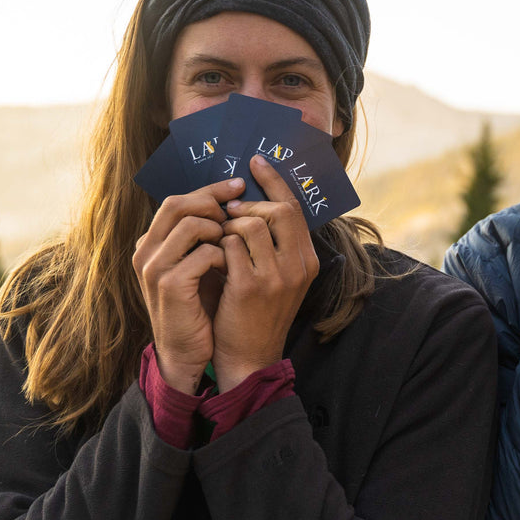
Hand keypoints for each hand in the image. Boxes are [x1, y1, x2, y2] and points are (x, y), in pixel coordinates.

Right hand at [133, 178, 243, 393]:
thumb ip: (204, 237)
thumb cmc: (199, 307)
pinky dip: (223, 255)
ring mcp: (154, 268)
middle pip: (177, 204)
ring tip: (234, 244)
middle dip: (213, 201)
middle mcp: (146, 251)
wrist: (188, 352)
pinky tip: (233, 266)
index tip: (238, 185)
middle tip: (240, 208)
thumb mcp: (198, 266)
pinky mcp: (170, 286)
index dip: (209, 191)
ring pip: (190, 225)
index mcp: (151, 243)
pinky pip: (203, 254)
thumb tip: (233, 201)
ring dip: (220, 230)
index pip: (177, 201)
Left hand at [211, 156, 320, 391]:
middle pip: (278, 210)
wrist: (248, 357)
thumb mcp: (278, 277)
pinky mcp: (251, 286)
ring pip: (249, 225)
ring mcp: (277, 276)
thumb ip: (273, 244)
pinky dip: (216, 246)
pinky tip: (212, 259)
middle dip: (247, 204)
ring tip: (218, 240)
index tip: (255, 162)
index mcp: (307, 259)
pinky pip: (229, 246)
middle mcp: (299, 265)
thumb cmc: (256, 313)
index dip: (274, 181)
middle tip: (227, 211)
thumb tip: (251, 202)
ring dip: (227, 226)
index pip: (294, 208)